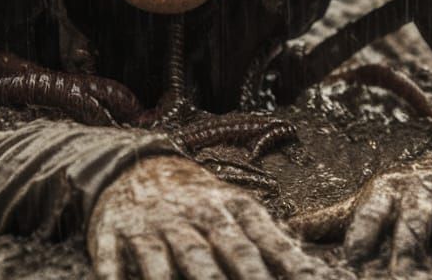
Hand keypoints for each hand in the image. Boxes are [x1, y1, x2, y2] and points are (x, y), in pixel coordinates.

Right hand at [88, 155, 317, 278]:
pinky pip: (111, 263)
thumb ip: (273, 242)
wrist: (134, 163)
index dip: (291, 265)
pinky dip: (113, 279)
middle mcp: (193, 215)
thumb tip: (319, 275)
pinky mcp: (111, 234)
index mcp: (228, 208)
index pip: (265, 240)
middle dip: (247, 279)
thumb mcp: (235, 208)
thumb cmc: (197, 200)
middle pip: (223, 251)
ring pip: (167, 261)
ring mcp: (150, 225)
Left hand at [290, 159, 431, 272]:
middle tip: (400, 278)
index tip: (352, 264)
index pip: (371, 211)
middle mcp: (426, 191)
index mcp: (390, 189)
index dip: (362, 236)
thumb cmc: (410, 192)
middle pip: (416, 222)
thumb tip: (288, 232)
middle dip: (408, 250)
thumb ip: (333, 220)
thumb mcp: (373, 198)